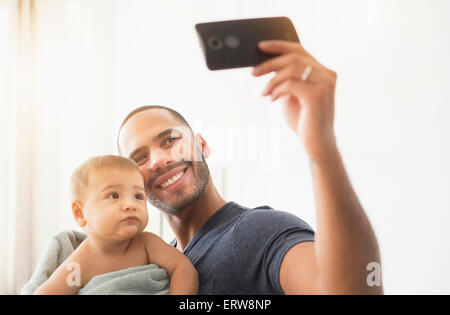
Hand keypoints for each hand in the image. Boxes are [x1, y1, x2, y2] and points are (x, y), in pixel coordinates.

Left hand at [252, 40, 337, 158]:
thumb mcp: (293, 94)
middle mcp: (327, 75)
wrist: (317, 144)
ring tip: (264, 92)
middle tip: (253, 72)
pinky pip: (290, 84)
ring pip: (291, 70)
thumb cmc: (304, 120)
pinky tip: (272, 98)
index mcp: (323, 72)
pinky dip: (277, 90)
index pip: (300, 50)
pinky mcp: (317, 96)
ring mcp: (325, 85)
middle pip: (293, 58)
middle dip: (269, 64)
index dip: (279, 46)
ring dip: (272, 80)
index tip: (260, 46)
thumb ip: (286, 78)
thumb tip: (268, 64)